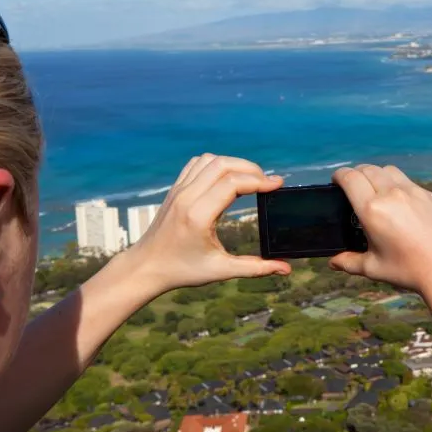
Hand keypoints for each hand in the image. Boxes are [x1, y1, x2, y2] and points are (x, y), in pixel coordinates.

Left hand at [129, 154, 291, 292]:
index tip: (278, 184)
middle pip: (224, 164)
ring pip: (210, 160)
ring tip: (250, 179)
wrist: (146, 267)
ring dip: (234, 164)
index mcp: (198, 216)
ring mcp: (179, 190)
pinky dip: (217, 164)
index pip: (233, 183)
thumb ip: (255, 268)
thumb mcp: (221, 271)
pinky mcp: (175, 189)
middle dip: (251, 168)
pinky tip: (228, 178)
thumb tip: (286, 269)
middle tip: (267, 182)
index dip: (260, 180)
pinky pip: (197, 164)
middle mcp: (187, 197)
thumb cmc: (182, 270)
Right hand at [329, 164, 431, 300]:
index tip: (336, 181)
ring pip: (389, 171)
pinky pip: (409, 182)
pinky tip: (401, 203)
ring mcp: (414, 192)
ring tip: (376, 190)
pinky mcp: (431, 196)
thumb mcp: (374, 268)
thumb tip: (334, 261)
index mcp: (373, 210)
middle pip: (368, 169)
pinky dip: (398, 185)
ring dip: (377, 175)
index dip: (339, 176)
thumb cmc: (410, 271)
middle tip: (353, 186)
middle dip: (356, 174)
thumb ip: (350, 261)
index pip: (350, 178)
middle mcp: (392, 194)